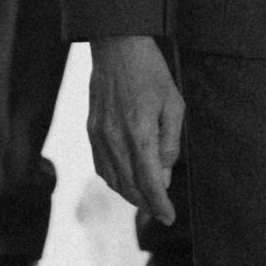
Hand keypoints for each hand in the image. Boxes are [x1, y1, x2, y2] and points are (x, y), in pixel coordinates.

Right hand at [88, 36, 183, 224]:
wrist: (116, 48)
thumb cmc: (151, 73)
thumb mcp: (174, 105)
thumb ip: (170, 143)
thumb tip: (165, 174)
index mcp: (139, 133)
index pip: (149, 182)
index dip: (160, 204)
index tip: (170, 217)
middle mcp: (115, 139)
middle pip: (130, 186)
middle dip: (147, 204)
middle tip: (162, 212)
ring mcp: (99, 136)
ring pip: (113, 180)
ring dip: (130, 195)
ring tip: (147, 200)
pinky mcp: (91, 130)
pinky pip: (101, 166)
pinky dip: (114, 180)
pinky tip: (126, 181)